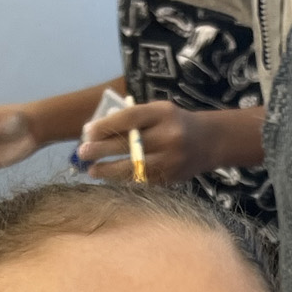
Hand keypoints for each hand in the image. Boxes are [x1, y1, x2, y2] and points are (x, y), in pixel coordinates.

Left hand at [78, 102, 226, 183]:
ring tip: (92, 171)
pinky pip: (143, 181)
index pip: (129, 119)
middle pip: (130, 144)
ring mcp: (171, 160)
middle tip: (82, 154)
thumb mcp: (158, 111)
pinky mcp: (171, 178)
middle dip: (102, 150)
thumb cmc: (175, 122)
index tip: (87, 132)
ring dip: (110, 171)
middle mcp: (168, 137)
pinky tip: (111, 179)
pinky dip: (124, 180)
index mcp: (163, 114)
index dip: (106, 126)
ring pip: (134, 168)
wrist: (209, 141)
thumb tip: (99, 130)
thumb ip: (134, 118)